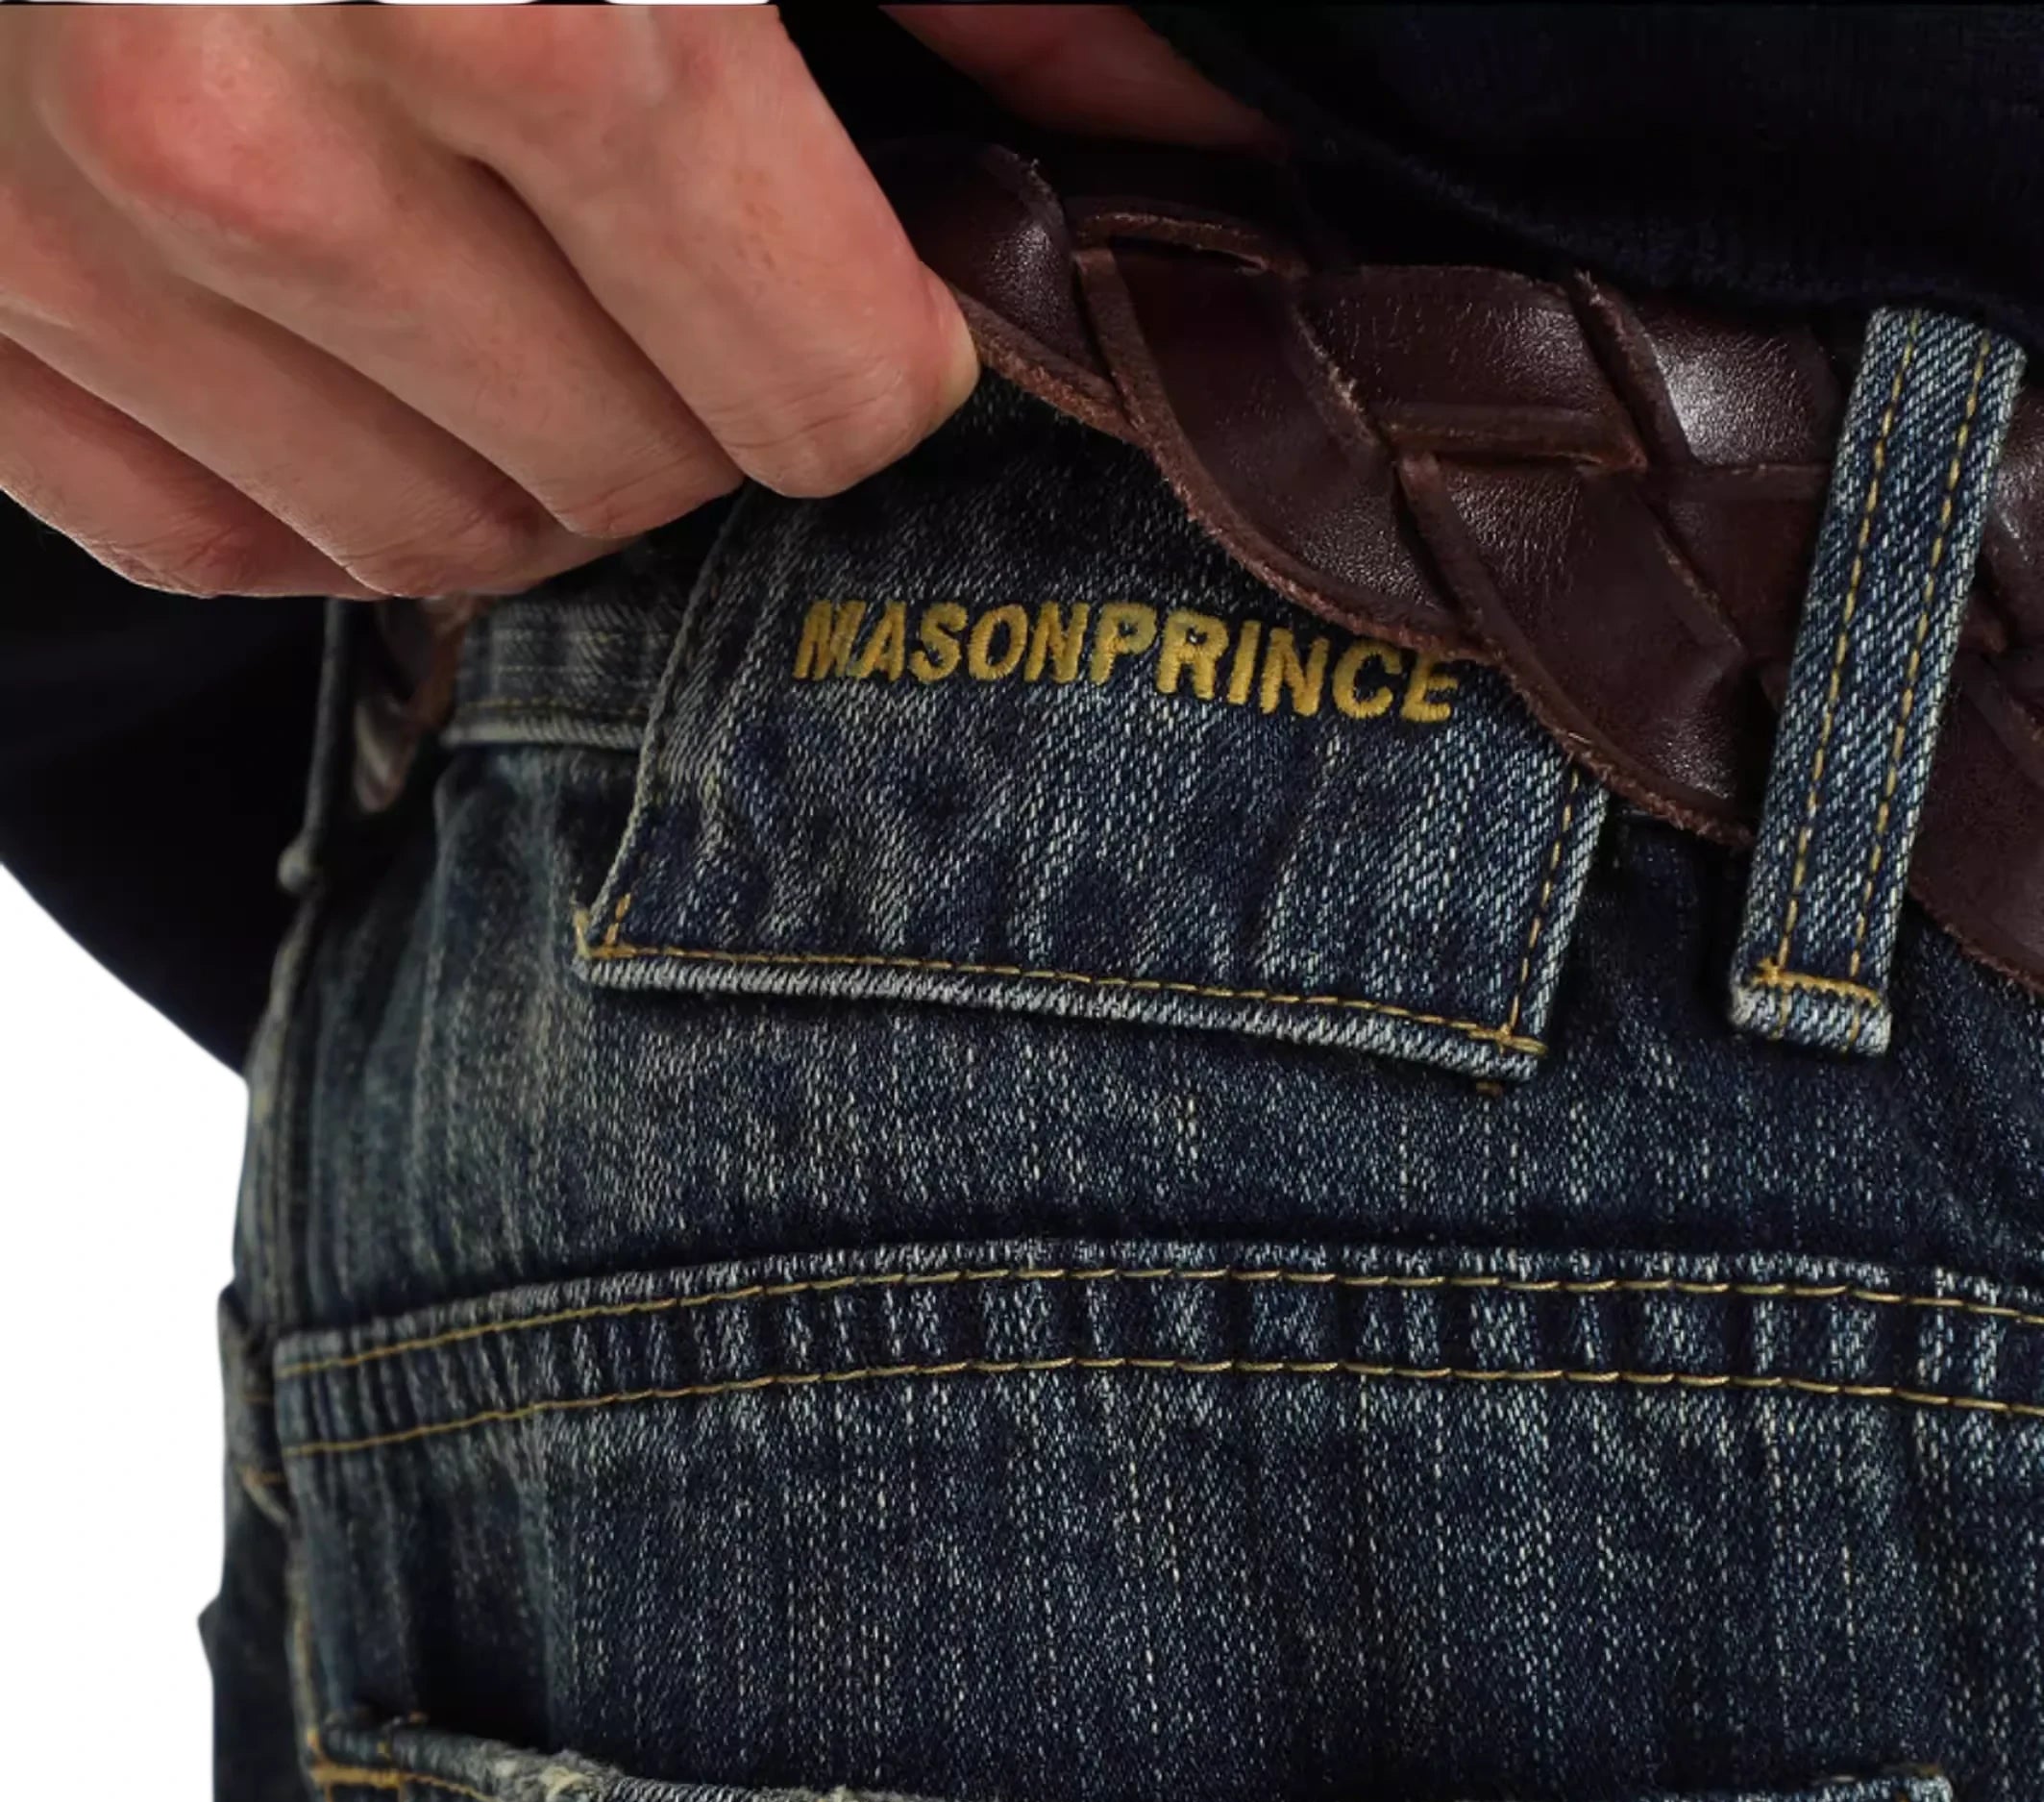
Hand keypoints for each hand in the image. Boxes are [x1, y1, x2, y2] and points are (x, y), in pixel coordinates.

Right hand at [0, 4, 1266, 604]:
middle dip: (702, 381)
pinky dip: (324, 471)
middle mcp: (249, 136)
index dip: (873, 334)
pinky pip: (223, 541)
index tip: (863, 258)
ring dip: (523, 438)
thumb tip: (1177, 147)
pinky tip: (350, 317)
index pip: (822, 395)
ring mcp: (69, 240)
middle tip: (663, 222)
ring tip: (505, 250)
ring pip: (441, 541)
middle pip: (644, 481)